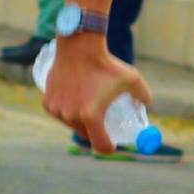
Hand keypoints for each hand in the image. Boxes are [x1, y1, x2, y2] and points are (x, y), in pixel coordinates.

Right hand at [42, 34, 152, 154]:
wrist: (79, 47)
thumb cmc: (106, 63)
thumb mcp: (132, 79)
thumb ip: (143, 95)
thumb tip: (146, 105)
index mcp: (91, 115)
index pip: (101, 145)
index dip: (109, 147)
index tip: (113, 144)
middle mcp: (72, 116)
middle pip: (85, 135)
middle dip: (94, 131)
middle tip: (101, 121)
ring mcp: (58, 111)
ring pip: (71, 124)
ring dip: (79, 120)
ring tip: (86, 104)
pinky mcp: (48, 103)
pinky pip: (60, 114)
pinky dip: (66, 110)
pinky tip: (72, 98)